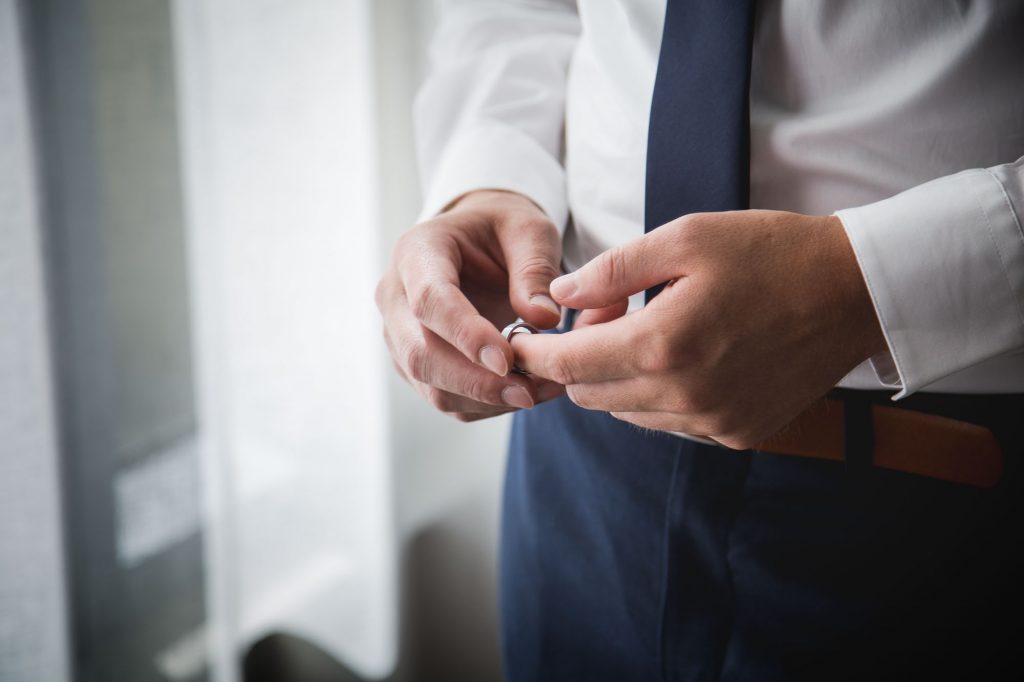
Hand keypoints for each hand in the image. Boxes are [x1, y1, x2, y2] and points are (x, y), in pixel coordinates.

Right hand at [376, 190, 566, 420]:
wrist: (480, 242)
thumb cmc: (503, 230)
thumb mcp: (529, 230)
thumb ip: (536, 269)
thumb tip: (543, 319)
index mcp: (417, 252)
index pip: (429, 300)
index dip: (465, 334)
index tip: (507, 360)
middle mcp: (395, 295)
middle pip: (419, 353)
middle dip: (475, 381)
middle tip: (529, 392)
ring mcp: (399, 334)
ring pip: (429, 384)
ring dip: (483, 399)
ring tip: (538, 393)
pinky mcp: (414, 363)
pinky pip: (444, 397)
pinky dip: (484, 405)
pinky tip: (524, 395)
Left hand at [510, 210, 886, 447]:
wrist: (855, 291)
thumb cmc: (770, 252)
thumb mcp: (686, 237)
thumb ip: (612, 269)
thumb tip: (560, 295)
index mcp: (664, 344)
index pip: (570, 364)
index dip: (536, 352)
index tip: (521, 340)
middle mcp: (684, 396)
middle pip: (591, 394)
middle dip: (578, 359)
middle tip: (606, 314)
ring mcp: (713, 422)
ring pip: (628, 413)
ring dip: (618, 378)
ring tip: (650, 330)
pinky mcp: (737, 434)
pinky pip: (670, 424)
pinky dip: (657, 396)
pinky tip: (683, 357)